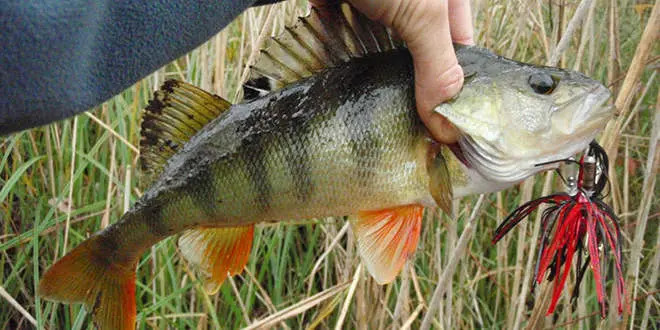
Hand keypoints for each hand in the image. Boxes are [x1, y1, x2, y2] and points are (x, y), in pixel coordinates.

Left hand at [310, 0, 473, 143]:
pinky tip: (339, 81)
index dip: (454, 84)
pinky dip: (341, 51)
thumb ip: (437, 66)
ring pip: (380, 42)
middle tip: (405, 122)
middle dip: (411, 82)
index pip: (461, 45)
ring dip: (374, 71)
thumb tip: (448, 124)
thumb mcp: (421, 13)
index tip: (443, 123)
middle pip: (419, 47)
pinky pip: (344, 30)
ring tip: (374, 111)